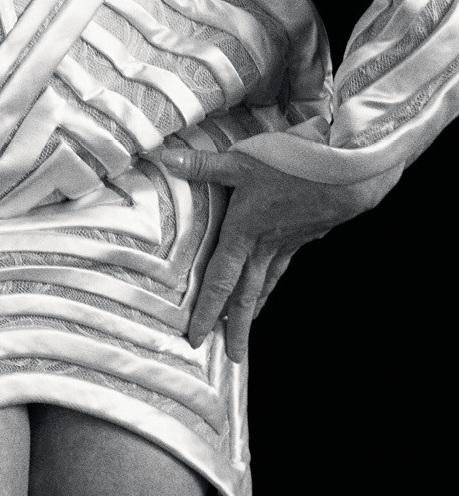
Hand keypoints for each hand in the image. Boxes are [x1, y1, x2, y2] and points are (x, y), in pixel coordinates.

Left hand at [157, 147, 400, 361]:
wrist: (350, 172)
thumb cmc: (293, 165)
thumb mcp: (242, 161)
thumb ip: (203, 164)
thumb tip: (165, 158)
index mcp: (244, 232)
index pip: (219, 280)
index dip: (207, 310)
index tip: (197, 338)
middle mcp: (265, 245)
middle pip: (246, 294)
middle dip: (238, 327)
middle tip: (233, 358)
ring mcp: (288, 242)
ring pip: (267, 282)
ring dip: (256, 307)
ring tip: (249, 326)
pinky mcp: (306, 233)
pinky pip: (283, 264)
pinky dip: (275, 280)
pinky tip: (273, 281)